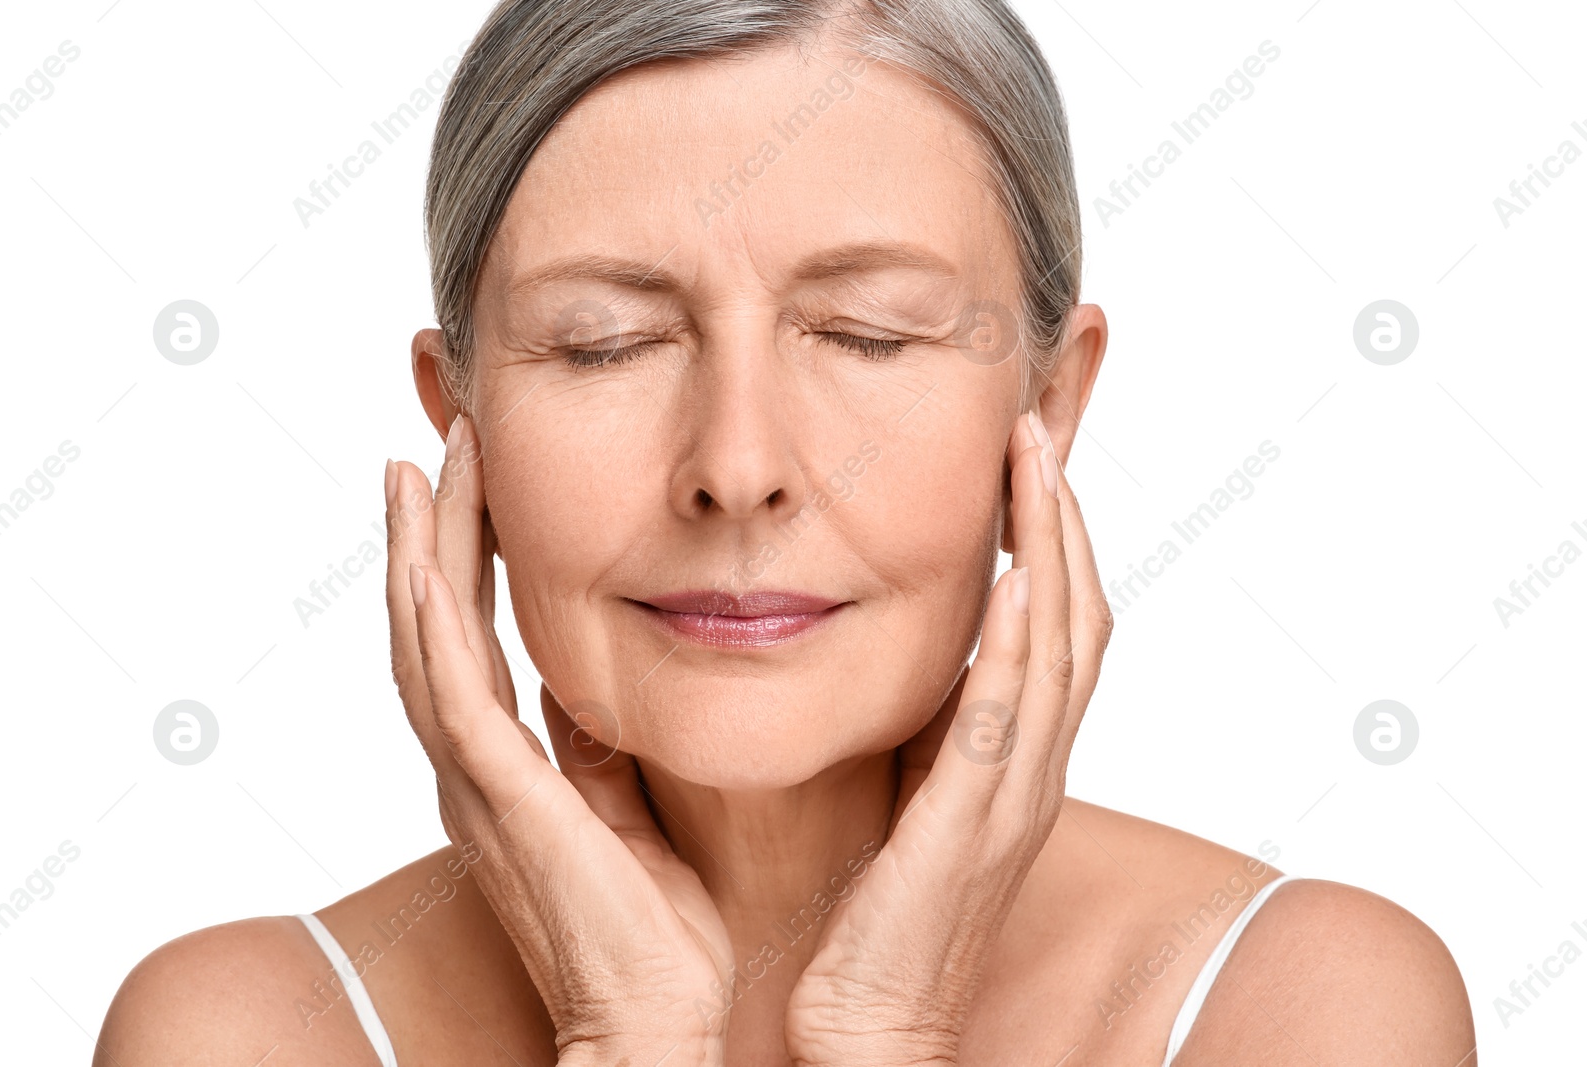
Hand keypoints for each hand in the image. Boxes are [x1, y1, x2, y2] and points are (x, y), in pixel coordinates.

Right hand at [385, 414, 734, 1065]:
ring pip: (424, 642)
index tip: (469, 488)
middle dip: (427, 534)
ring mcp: (474, 783)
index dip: (460, 563)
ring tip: (421, 467)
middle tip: (430, 447)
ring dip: (419, 552)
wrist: (656, 1025)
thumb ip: (595, 751)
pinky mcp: (497, 797)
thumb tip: (584, 688)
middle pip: (428, 626)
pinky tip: (424, 558)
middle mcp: (472, 770)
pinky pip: (451, 691)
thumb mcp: (625, 814)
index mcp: (505, 773)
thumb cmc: (653, 937)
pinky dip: (430, 620)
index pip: (468, 643)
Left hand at [782, 410, 1111, 1066]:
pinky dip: (1017, 644)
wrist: (873, 1021)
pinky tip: (1011, 579)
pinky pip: (1008, 719)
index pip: (1057, 622)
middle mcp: (1035, 764)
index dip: (1055, 536)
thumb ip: (926, 721)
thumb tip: (907, 647)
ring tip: (1034, 462)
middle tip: (1039, 425)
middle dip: (1065, 515)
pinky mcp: (974, 824)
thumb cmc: (880, 912)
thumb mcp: (911, 790)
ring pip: (1058, 648)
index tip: (1027, 454)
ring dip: (1051, 548)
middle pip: (1078, 614)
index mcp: (1020, 753)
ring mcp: (1015, 793)